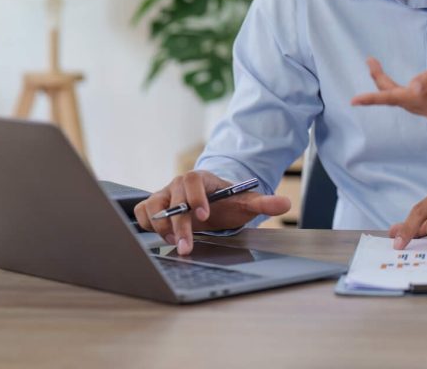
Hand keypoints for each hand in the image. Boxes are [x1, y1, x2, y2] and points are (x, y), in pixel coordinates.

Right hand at [134, 170, 290, 254]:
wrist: (213, 204)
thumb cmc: (228, 202)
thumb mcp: (246, 202)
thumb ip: (263, 202)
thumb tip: (285, 204)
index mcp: (203, 179)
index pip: (194, 180)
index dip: (195, 196)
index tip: (204, 215)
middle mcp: (180, 184)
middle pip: (173, 197)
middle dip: (179, 224)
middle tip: (187, 247)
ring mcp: (165, 195)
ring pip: (152, 205)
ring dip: (160, 226)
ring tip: (175, 242)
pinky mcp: (154, 207)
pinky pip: (141, 212)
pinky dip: (146, 225)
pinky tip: (164, 238)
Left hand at [351, 49, 426, 119]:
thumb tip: (411, 87)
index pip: (396, 99)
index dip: (374, 98)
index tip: (354, 100)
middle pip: (398, 99)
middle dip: (380, 82)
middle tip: (370, 59)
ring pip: (406, 100)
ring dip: (389, 87)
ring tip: (376, 66)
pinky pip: (414, 101)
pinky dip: (401, 91)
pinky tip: (397, 83)